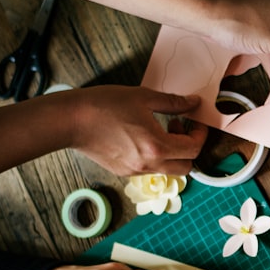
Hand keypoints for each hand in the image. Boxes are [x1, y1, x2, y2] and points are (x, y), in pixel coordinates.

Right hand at [69, 86, 208, 174]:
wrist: (69, 121)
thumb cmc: (103, 106)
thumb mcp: (143, 97)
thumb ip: (173, 102)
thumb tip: (193, 102)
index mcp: (157, 147)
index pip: (193, 149)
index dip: (200, 135)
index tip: (195, 122)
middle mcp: (148, 165)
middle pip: (186, 167)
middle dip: (189, 148)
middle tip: (178, 127)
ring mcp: (135, 171)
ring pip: (168, 170)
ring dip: (172, 153)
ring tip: (158, 130)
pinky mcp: (123, 172)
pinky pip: (150, 169)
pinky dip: (156, 157)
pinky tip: (142, 137)